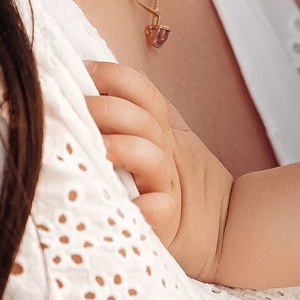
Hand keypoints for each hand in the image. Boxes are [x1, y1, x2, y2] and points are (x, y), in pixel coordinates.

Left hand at [88, 60, 237, 282]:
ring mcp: (168, 186)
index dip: (116, 76)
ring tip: (102, 149)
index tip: (84, 70)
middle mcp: (165, 153)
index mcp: (163, 130)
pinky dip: (151, 208)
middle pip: (141, 121)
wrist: (222, 229)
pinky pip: (162, 211)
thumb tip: (91, 83)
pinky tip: (138, 205)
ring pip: (151, 159)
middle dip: (108, 109)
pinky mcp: (169, 222)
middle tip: (77, 107)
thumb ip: (137, 114)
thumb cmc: (176, 185)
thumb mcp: (164, 141)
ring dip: (126, 149)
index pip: (143, 92)